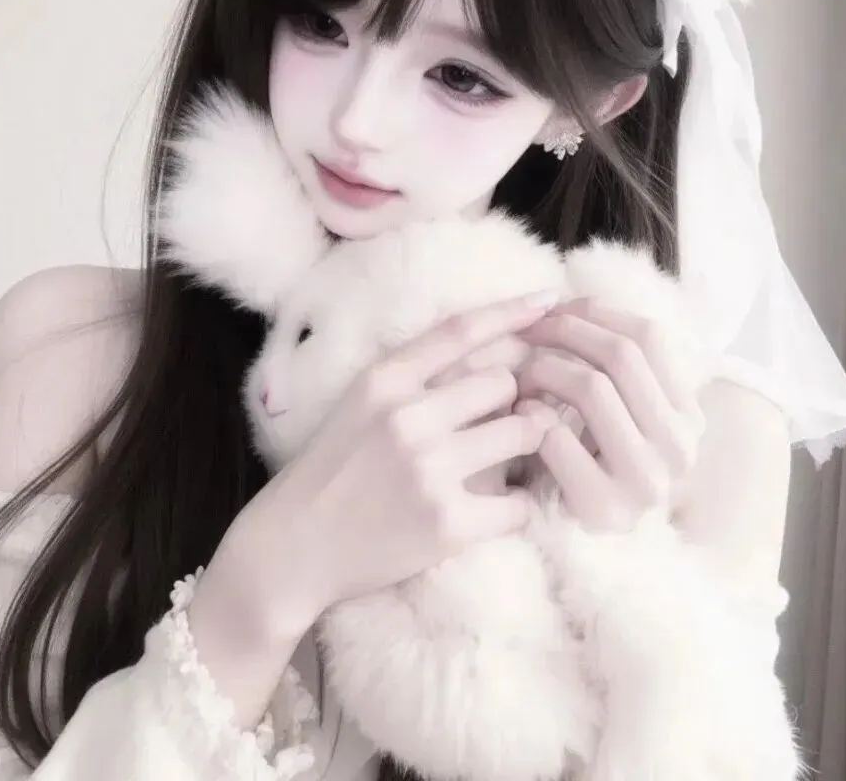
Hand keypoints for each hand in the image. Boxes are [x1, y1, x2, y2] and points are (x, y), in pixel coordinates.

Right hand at [216, 292, 555, 630]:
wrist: (294, 547)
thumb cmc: (335, 468)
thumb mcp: (362, 402)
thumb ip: (419, 373)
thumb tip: (500, 350)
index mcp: (384, 380)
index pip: (462, 330)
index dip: (512, 311)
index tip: (550, 298)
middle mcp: (407, 416)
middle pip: (505, 381)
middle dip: (517, 397)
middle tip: (512, 417)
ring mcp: (428, 469)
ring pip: (523, 432)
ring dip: (527, 444)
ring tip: (511, 459)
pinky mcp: (447, 523)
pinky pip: (520, 502)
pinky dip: (519, 505)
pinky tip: (500, 508)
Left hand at [515, 299, 704, 530]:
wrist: (578, 547)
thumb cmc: (587, 463)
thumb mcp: (614, 409)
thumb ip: (609, 362)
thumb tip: (567, 298)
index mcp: (689, 415)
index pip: (649, 335)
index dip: (594, 313)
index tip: (551, 310)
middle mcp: (680, 448)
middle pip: (620, 354)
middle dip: (563, 333)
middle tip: (524, 334)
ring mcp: (649, 482)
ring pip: (591, 386)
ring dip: (544, 370)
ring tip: (519, 377)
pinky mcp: (606, 510)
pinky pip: (559, 436)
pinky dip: (530, 416)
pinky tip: (518, 420)